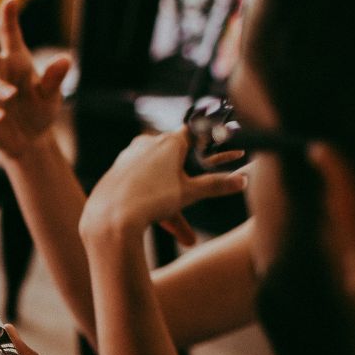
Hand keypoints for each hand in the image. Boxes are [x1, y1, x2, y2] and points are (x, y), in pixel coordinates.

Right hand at [0, 0, 71, 159]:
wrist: (29, 140)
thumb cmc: (40, 109)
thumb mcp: (51, 96)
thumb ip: (54, 78)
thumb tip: (65, 59)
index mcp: (17, 60)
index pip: (9, 34)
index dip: (8, 17)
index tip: (10, 0)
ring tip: (11, 96)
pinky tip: (0, 116)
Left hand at [80, 130, 246, 246]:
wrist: (110, 216)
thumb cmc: (152, 200)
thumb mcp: (189, 194)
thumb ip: (216, 185)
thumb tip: (243, 181)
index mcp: (169, 142)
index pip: (192, 133)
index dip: (203, 139)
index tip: (211, 143)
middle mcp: (147, 143)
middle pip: (173, 157)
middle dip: (183, 177)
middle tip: (190, 192)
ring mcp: (128, 155)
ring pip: (154, 172)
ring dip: (166, 193)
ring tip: (170, 221)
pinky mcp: (115, 170)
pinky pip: (137, 180)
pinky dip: (147, 194)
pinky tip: (148, 212)